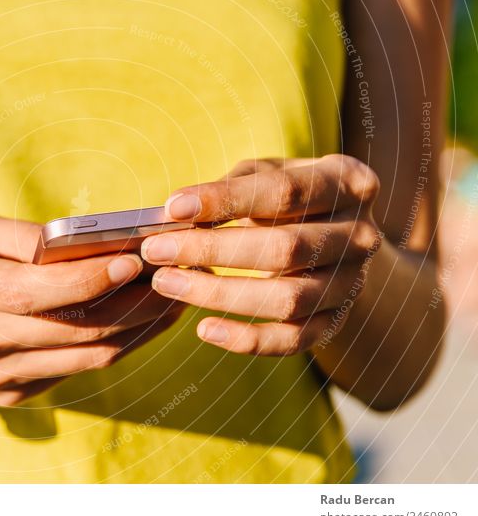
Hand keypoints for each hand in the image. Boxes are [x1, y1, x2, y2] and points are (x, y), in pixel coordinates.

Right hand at [0, 214, 183, 406]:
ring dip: (137, 331)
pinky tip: (136, 324)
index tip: (137, 257)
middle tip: (174, 276)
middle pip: (77, 328)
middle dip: (136, 303)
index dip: (96, 276)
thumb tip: (85, 242)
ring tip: (170, 300)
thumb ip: (22, 237)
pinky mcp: (8, 395)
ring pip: (86, 356)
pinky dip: (110, 347)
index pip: (42, 291)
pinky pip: (72, 371)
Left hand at [141, 154, 382, 355]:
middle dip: (212, 250)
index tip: (173, 207)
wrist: (332, 240)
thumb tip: (176, 213)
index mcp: (347, 183)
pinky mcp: (334, 322)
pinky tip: (204, 329)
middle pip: (285, 248)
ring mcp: (351, 283)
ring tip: (167, 284)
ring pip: (287, 299)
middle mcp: (360, 235)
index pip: (283, 191)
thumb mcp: (265, 175)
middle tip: (156, 250)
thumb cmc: (285, 198)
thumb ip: (229, 188)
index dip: (224, 199)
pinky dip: (247, 340)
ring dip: (220, 294)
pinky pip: (292, 340)